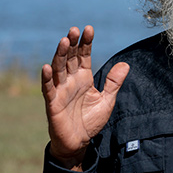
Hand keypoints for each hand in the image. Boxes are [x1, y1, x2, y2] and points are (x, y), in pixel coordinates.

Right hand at [41, 26, 129, 170]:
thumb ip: (114, 82)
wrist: (79, 143)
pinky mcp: (53, 103)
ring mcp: (60, 90)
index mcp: (84, 78)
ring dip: (59, 55)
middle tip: (74, 30)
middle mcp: (71, 81)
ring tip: (63, 41)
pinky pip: (48, 89)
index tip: (89, 29)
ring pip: (58, 69)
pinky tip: (46, 67)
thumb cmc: (90, 120)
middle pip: (69, 58)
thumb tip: (126, 64)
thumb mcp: (107, 100)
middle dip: (71, 44)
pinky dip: (47, 78)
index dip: (85, 43)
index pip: (83, 56)